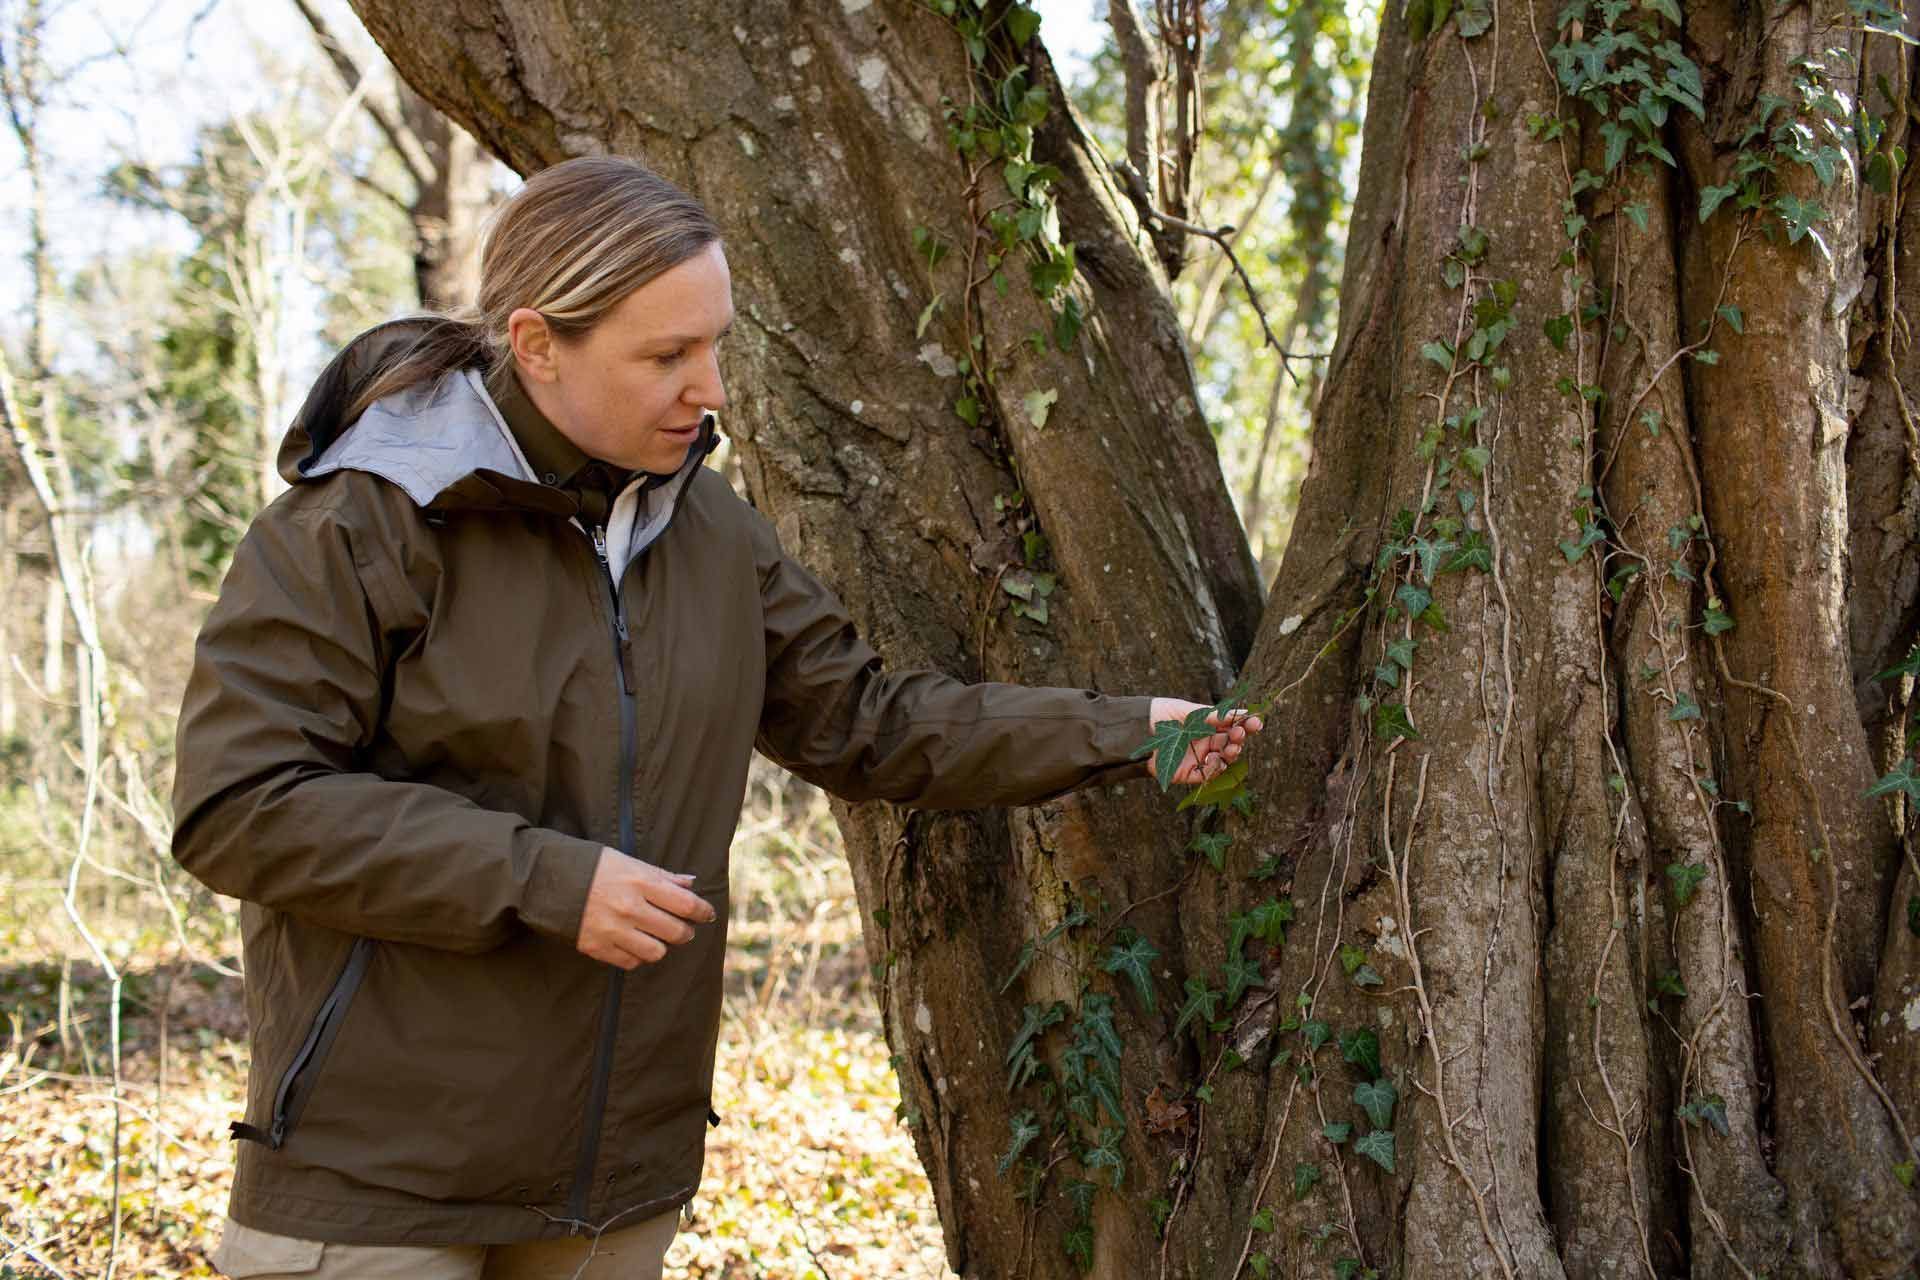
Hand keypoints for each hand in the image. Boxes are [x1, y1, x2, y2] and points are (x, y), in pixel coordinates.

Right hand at [576, 848, 716, 968]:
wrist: (548, 880)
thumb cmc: (593, 866)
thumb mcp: (628, 862)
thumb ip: (662, 876)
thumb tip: (691, 884)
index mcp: (639, 882)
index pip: (685, 904)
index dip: (702, 911)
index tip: (706, 914)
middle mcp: (629, 908)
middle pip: (676, 931)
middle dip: (686, 932)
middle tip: (684, 929)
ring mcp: (613, 930)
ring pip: (656, 952)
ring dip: (662, 946)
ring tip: (658, 938)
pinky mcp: (597, 947)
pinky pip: (630, 962)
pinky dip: (637, 956)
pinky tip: (634, 944)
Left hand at [1147, 698, 1264, 786]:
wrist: (1135, 730)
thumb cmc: (1161, 715)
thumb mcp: (1189, 712)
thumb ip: (1214, 716)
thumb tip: (1242, 714)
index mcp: (1206, 726)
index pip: (1231, 727)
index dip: (1245, 726)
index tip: (1256, 723)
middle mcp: (1204, 743)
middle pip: (1230, 744)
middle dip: (1239, 739)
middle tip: (1241, 733)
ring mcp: (1197, 758)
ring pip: (1223, 760)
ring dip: (1231, 754)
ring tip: (1231, 746)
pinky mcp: (1187, 773)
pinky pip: (1207, 774)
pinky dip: (1214, 768)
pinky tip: (1214, 759)